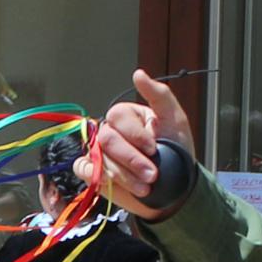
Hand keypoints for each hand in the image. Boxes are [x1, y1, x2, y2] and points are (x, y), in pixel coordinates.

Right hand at [93, 70, 194, 216]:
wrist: (176, 186)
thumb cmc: (176, 151)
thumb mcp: (175, 119)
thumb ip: (159, 94)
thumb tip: (138, 74)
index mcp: (126, 116)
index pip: (117, 117)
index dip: (135, 135)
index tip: (155, 148)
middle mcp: (110, 132)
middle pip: (107, 139)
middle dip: (132, 159)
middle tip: (153, 174)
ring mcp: (99, 152)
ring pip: (100, 159)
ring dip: (125, 176)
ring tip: (146, 187)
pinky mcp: (93, 173)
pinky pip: (84, 171)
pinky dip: (101, 178)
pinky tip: (121, 186)